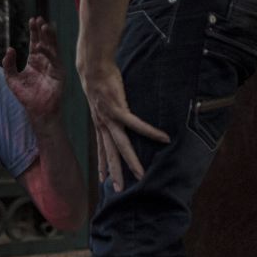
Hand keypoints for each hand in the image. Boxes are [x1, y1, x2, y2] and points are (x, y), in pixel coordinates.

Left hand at [3, 18, 63, 124]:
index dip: (34, 31)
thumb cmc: (26, 96)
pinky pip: (54, 59)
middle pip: (44, 41)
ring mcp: (53, 66)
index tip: (32, 19)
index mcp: (35, 61)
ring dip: (49, 37)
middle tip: (38, 18)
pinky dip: (48, 52)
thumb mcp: (12, 78)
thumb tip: (10, 48)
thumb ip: (8, 64)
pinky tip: (41, 46)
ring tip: (44, 26)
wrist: (37, 110)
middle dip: (42, 30)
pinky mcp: (59, 73)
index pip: (35, 42)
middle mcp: (45, 61)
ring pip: (52, 47)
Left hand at [77, 53, 169, 191]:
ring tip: (140, 174)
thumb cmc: (101, 81)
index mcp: (100, 124)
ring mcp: (109, 118)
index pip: (101, 149)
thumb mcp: (102, 100)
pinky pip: (136, 124)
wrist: (93, 66)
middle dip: (115, 172)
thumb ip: (110, 109)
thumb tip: (118, 111)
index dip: (102, 165)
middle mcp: (103, 124)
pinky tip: (163, 138)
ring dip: (131, 160)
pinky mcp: (118, 108)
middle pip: (110, 153)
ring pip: (121, 145)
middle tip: (119, 190)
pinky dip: (150, 131)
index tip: (103, 180)